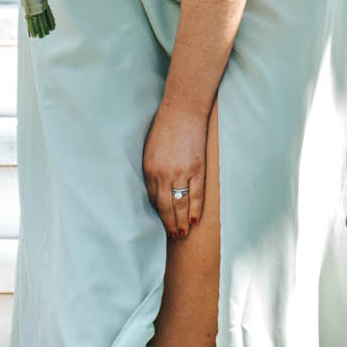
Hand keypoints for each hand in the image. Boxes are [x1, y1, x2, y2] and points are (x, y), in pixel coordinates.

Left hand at [142, 103, 207, 238]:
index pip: (153, 199)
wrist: (183, 111)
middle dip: (169, 223)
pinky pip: (196, 195)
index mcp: (149, 170)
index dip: (158, 214)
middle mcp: (163, 174)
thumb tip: (157, 192)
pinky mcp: (196, 169)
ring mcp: (181, 173)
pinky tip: (194, 219)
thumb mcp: (150, 151)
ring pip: (181, 205)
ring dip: (182, 221)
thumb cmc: (165, 129)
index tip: (162, 223)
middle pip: (166, 207)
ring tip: (182, 232)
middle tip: (173, 235)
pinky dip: (195, 209)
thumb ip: (152, 172)